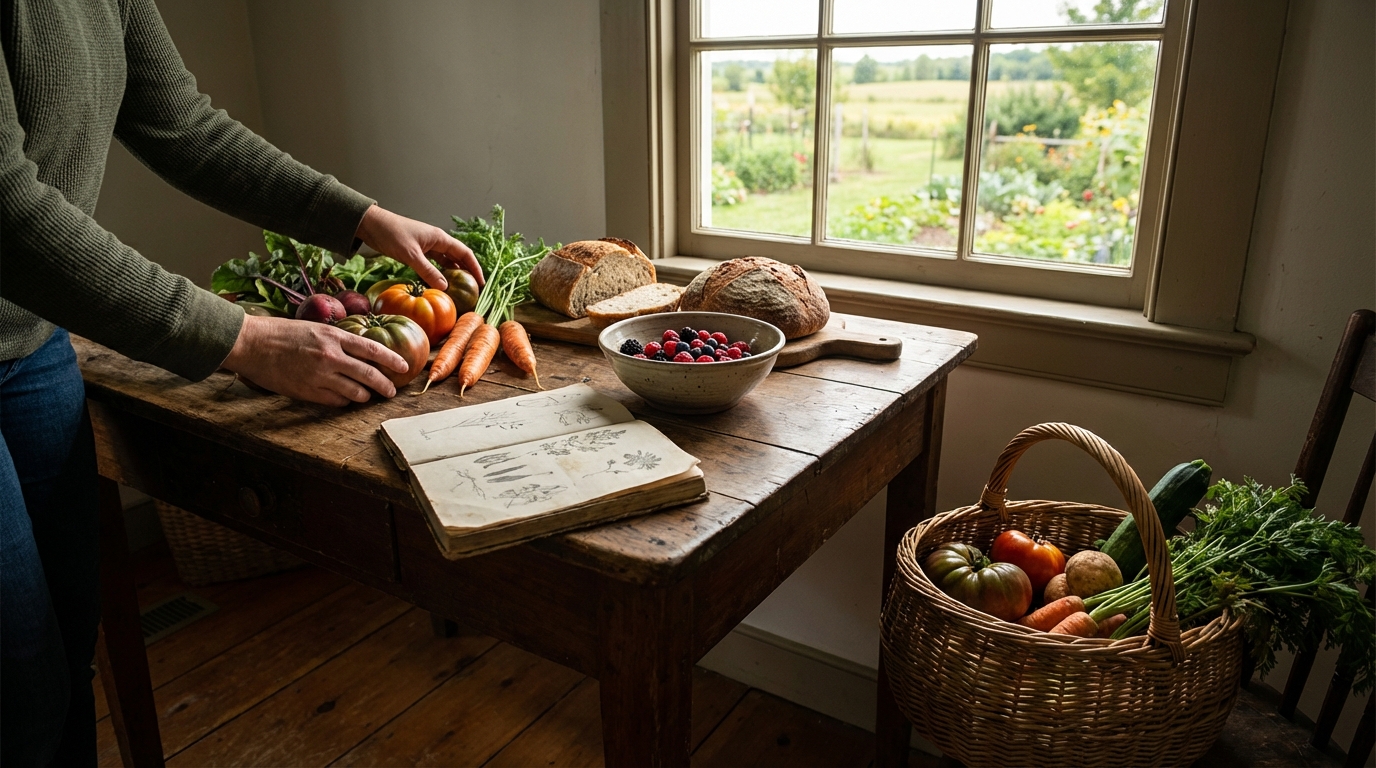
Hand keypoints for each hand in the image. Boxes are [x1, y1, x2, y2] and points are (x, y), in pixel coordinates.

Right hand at [221, 314, 408, 405]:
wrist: (252, 343)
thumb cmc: (280, 333)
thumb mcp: (315, 328)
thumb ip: (337, 340)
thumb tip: (359, 351)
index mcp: (334, 336)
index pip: (373, 348)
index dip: (392, 359)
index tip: (404, 367)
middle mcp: (331, 356)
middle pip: (369, 375)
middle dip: (385, 386)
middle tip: (390, 391)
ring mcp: (320, 375)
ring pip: (355, 393)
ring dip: (364, 396)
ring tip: (365, 396)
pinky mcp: (308, 391)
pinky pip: (336, 402)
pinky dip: (343, 401)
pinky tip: (342, 398)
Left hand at [355, 205, 484, 290]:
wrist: (371, 224)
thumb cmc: (391, 234)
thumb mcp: (411, 255)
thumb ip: (428, 271)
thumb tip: (445, 287)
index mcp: (440, 238)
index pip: (465, 253)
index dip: (475, 268)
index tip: (481, 283)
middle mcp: (437, 241)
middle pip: (458, 258)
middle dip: (467, 272)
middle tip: (473, 289)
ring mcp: (427, 246)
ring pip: (446, 262)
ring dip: (453, 274)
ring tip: (459, 290)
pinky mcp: (418, 252)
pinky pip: (434, 264)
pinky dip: (438, 274)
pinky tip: (439, 284)